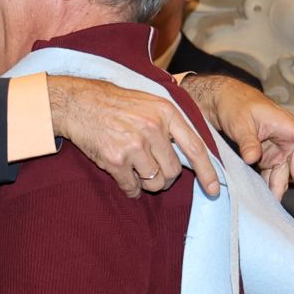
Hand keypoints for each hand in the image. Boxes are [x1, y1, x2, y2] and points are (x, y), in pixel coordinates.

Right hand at [46, 76, 218, 199]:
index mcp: (166, 113)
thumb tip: (189, 155)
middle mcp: (152, 129)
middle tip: (154, 172)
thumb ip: (170, 125)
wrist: (79, 103)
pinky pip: (132, 187)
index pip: (195, 148)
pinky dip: (131, 189)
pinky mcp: (115, 160)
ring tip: (137, 173)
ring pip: (154, 182)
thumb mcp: (149, 103)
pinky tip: (126, 180)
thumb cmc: (116, 104)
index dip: (207, 172)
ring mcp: (133, 145)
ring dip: (148, 184)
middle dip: (166, 178)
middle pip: (173, 171)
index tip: (214, 190)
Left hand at [181, 75, 293, 226]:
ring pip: (285, 179)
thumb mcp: (241, 122)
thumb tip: (252, 159)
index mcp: (288, 128)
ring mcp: (277, 152)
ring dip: (283, 196)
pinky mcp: (266, 158)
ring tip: (280, 219)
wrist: (223, 100)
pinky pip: (271, 177)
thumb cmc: (237, 104)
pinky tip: (266, 206)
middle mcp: (287, 142)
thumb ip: (248, 141)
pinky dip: (269, 189)